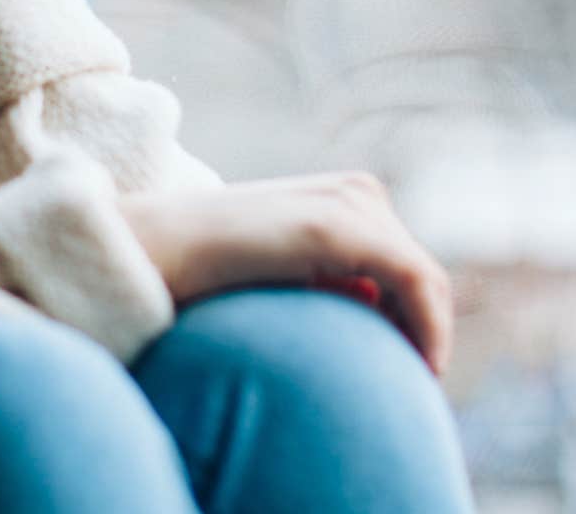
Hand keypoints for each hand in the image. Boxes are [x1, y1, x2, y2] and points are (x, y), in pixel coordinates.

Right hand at [115, 172, 454, 374]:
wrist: (145, 252)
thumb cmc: (199, 274)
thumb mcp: (279, 277)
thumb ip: (324, 283)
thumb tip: (370, 307)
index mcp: (340, 200)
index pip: (406, 265)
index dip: (420, 318)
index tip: (413, 368)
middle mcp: (352, 192)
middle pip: (420, 271)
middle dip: (427, 326)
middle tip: (417, 381)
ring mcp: (346, 204)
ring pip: (425, 279)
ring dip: (430, 331)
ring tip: (415, 380)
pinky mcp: (335, 228)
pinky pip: (415, 281)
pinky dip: (429, 326)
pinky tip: (422, 366)